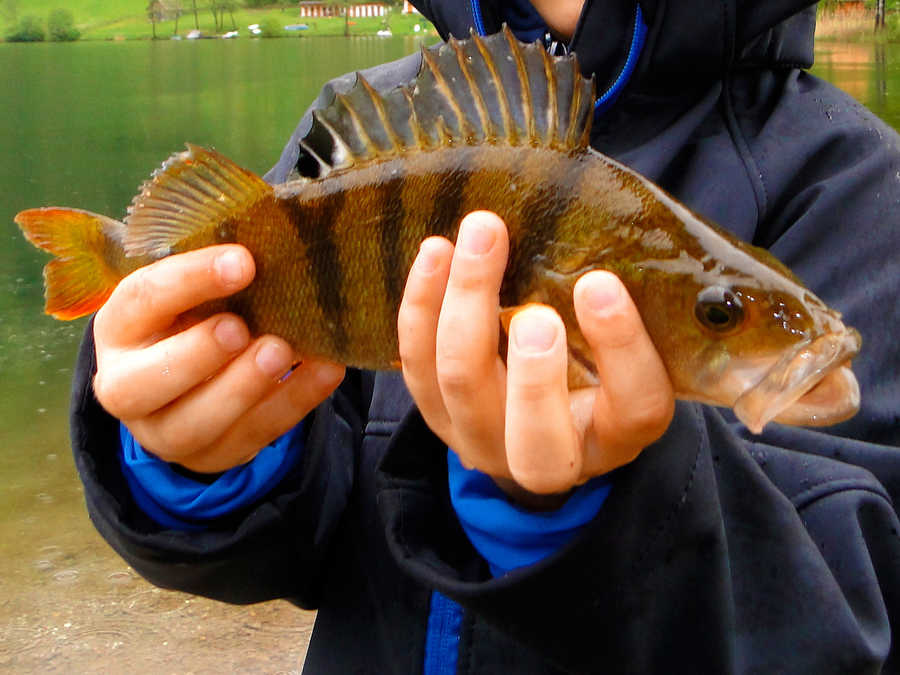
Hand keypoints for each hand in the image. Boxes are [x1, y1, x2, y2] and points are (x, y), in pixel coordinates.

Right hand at [92, 244, 344, 472]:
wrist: (192, 384)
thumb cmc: (195, 318)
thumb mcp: (191, 294)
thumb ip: (219, 277)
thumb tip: (276, 242)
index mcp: (120, 329)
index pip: (143, 300)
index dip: (189, 280)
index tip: (242, 261)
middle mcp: (127, 386)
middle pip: (145, 382)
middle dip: (198, 354)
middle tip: (241, 327)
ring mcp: (168, 432)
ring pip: (196, 424)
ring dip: (243, 387)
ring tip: (282, 351)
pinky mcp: (214, 456)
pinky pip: (255, 435)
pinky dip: (295, 400)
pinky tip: (326, 368)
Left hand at [398, 211, 673, 498]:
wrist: (541, 418)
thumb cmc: (597, 369)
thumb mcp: (630, 353)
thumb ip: (623, 317)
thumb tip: (607, 239)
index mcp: (616, 438)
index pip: (635, 408)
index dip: (622, 349)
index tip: (601, 285)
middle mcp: (548, 461)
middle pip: (533, 436)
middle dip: (533, 374)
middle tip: (536, 311)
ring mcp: (482, 441)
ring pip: (460, 386)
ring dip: (465, 307)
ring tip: (479, 236)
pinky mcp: (437, 415)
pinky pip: (417, 365)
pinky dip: (422, 306)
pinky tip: (436, 251)